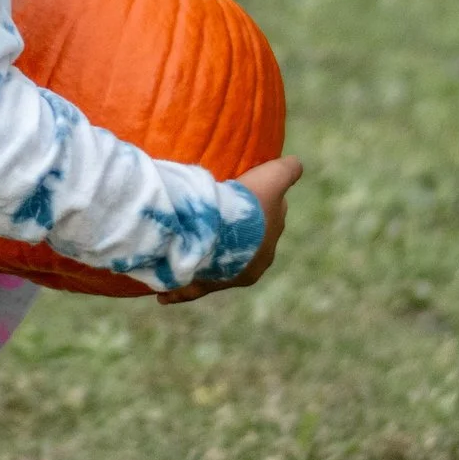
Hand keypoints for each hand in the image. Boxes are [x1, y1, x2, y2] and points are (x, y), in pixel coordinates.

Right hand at [158, 156, 302, 304]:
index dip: (255, 212)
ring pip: (212, 267)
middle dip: (232, 237)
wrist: (221, 229)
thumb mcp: (274, 178)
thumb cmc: (250, 205)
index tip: (241, 198)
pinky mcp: (198, 284)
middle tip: (216, 216)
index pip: (264, 230)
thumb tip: (295, 164)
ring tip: (190, 247)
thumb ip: (288, 170)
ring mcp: (222, 279)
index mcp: (267, 252)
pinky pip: (186, 289)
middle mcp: (248, 270)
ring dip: (204, 259)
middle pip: (240, 249)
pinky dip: (176, 291)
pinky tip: (163, 295)